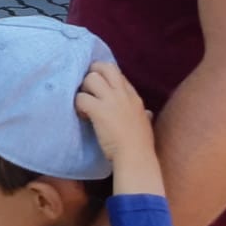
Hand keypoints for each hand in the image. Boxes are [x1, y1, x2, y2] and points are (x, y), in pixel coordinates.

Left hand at [75, 62, 159, 183]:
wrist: (136, 158)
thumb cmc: (141, 145)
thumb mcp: (146, 123)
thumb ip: (144, 115)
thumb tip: (148, 114)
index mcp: (134, 96)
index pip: (117, 73)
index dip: (105, 78)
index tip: (100, 91)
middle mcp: (123, 94)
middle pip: (104, 67)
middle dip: (92, 73)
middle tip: (87, 90)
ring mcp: (111, 101)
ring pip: (90, 78)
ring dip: (83, 90)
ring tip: (84, 104)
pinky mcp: (99, 110)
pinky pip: (81, 97)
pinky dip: (78, 105)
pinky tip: (82, 115)